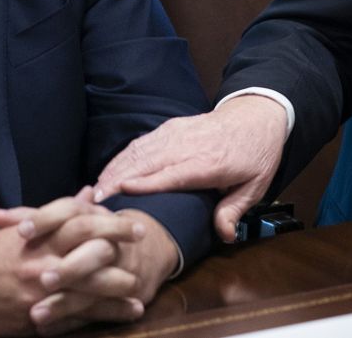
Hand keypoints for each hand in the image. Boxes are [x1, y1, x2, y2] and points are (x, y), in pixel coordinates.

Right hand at [0, 193, 143, 335]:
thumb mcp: (24, 228)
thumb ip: (60, 213)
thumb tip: (91, 193)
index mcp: (40, 237)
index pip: (82, 223)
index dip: (112, 225)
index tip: (137, 227)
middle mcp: (41, 262)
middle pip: (91, 255)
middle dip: (122, 257)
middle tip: (146, 257)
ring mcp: (38, 293)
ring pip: (86, 291)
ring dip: (116, 294)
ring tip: (139, 296)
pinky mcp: (32, 319)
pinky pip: (70, 319)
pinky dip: (96, 318)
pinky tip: (116, 317)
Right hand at [94, 95, 287, 240]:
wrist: (257, 115)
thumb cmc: (256, 154)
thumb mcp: (256, 186)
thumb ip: (235, 210)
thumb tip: (224, 236)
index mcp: (210, 162)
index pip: (173, 173)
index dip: (146, 183)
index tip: (121, 192)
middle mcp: (190, 145)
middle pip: (149, 162)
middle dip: (119, 179)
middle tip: (94, 201)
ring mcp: (177, 133)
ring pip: (140, 151)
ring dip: (115, 169)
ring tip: (95, 190)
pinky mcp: (170, 127)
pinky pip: (142, 142)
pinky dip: (122, 157)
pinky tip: (108, 172)